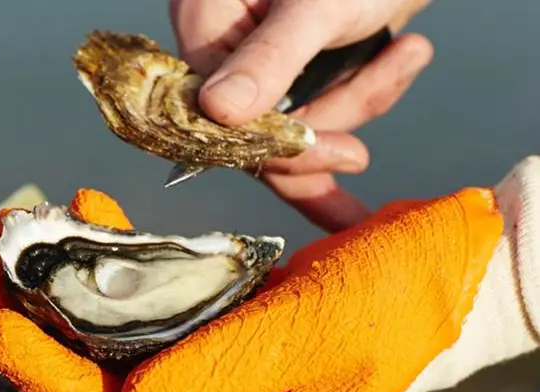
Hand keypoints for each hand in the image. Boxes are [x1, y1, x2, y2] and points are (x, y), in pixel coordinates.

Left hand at [0, 156, 539, 391]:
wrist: (456, 267)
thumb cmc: (404, 298)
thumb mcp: (322, 331)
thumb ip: (224, 369)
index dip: (42, 371)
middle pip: (93, 379)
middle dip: (28, 327)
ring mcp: (210, 367)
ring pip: (107, 339)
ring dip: (56, 289)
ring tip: (10, 243)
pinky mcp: (216, 324)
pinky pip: (144, 302)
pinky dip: (111, 261)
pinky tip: (91, 220)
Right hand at [170, 0, 434, 231]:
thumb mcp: (319, 6)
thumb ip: (269, 58)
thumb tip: (217, 111)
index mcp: (203, 18)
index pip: (219, 111)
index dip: (280, 143)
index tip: (348, 153)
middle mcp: (216, 43)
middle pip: (253, 128)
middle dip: (329, 125)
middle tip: (367, 146)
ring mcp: (249, 58)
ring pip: (288, 126)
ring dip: (358, 100)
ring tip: (411, 49)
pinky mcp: (284, 68)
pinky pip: (308, 115)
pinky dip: (359, 101)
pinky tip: (402, 59)